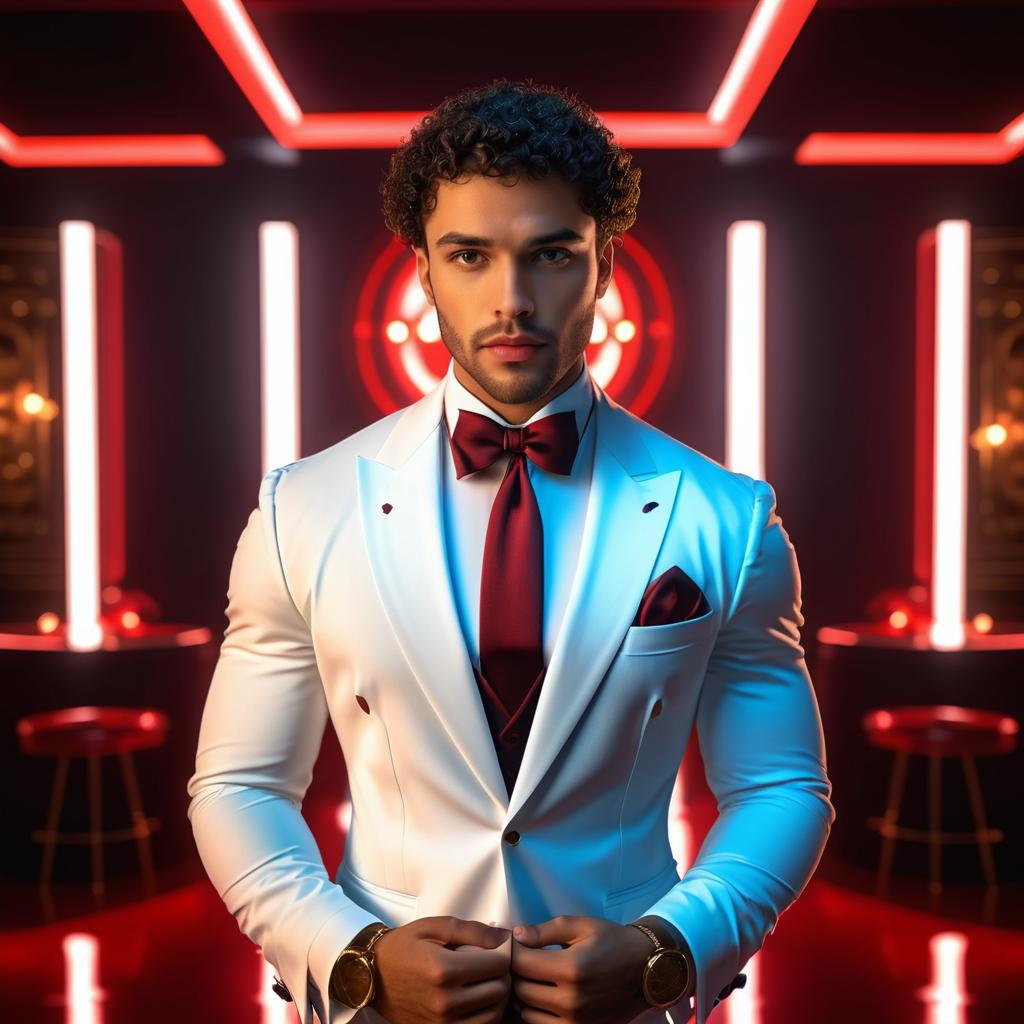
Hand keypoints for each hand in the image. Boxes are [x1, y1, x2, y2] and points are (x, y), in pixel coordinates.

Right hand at [372, 916, 511, 1023]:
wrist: (371, 977)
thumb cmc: (403, 947)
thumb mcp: (434, 927)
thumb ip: (472, 930)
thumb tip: (504, 936)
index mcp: (443, 969)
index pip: (497, 964)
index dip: (503, 953)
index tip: (498, 947)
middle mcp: (444, 1001)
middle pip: (499, 990)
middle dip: (502, 973)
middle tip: (493, 962)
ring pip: (494, 1013)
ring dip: (497, 996)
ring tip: (486, 981)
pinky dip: (486, 1014)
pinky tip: (478, 1000)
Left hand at [510, 915, 653, 1023]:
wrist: (645, 970)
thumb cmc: (612, 941)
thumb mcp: (581, 926)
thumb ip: (545, 930)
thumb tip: (517, 935)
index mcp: (571, 968)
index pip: (522, 963)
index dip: (513, 950)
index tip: (516, 943)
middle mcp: (571, 999)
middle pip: (521, 988)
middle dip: (515, 971)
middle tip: (522, 957)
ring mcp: (575, 1021)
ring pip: (526, 1011)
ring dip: (522, 993)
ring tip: (531, 976)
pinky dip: (534, 1011)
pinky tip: (541, 995)